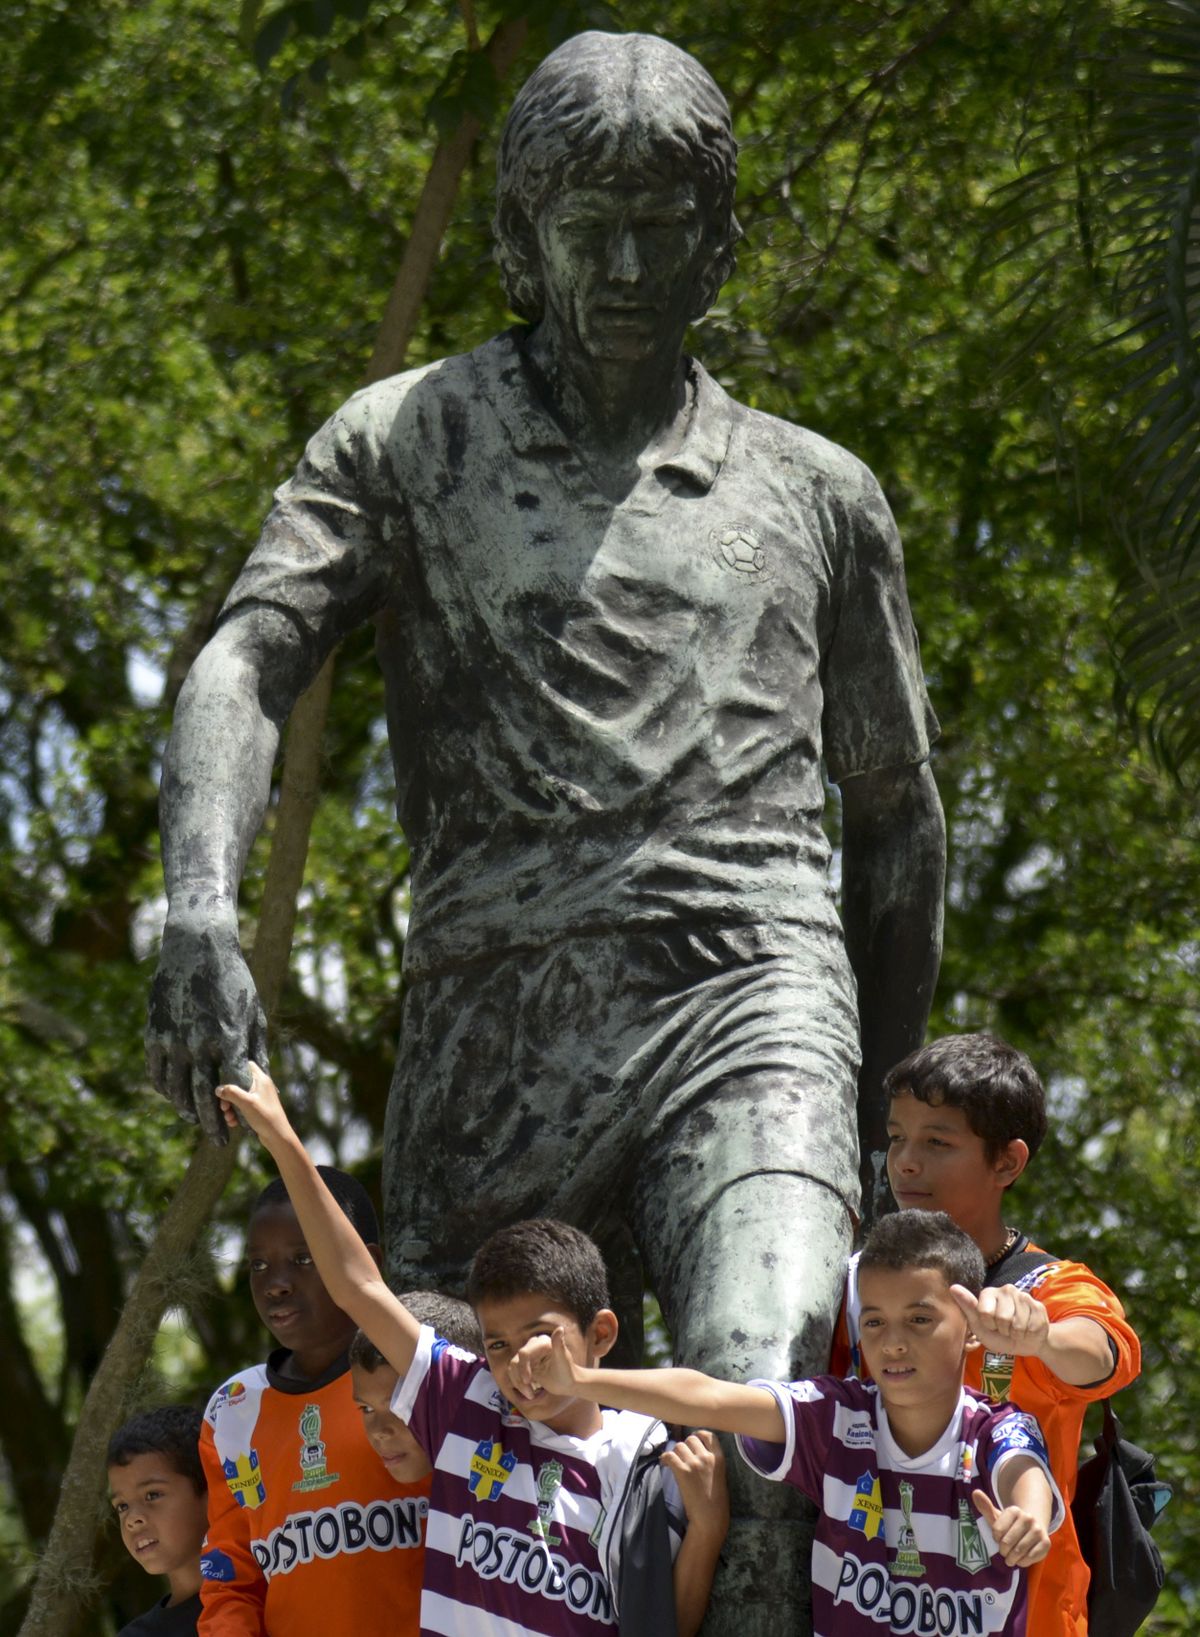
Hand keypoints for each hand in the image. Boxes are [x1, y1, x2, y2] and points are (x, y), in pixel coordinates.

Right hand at [145, 905, 267, 1144]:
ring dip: (187, 1111)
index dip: (239, 1111)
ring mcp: (174, 1039)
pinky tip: (176, 1096)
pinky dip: (166, 1089)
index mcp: (230, 1038)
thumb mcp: (252, 1013)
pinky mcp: (155, 1033)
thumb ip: (254, 1049)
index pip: (235, 1088)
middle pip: (205, 1096)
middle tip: (220, 1143)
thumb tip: (258, 1080)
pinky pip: (158, 1072)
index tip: (243, 1126)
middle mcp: (201, 1043)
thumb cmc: (234, 980)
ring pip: (177, 1090)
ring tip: (196, 1121)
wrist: (198, 948)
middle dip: (213, 1124)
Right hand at [215, 1061, 292, 1149]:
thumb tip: (218, 1089)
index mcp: (261, 1079)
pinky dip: (236, 1114)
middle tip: (224, 1106)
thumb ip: (231, 1093)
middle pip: (239, 1084)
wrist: (277, 1136)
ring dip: (230, 1107)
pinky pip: (242, 1107)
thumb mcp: (246, 1103)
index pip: (247, 1065)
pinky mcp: (257, 1109)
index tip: (224, 1079)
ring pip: (238, 1097)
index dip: (235, 1070)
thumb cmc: (264, 1116)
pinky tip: (233, 1123)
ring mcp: (259, 1098)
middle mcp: (261, 1086)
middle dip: (228, 1096)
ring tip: (228, 1117)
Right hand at [508, 1327, 580, 1402]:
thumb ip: (559, 1344)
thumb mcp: (563, 1360)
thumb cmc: (568, 1372)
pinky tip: (529, 1391)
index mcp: (542, 1342)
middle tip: (530, 1394)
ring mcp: (528, 1354)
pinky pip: (513, 1372)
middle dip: (520, 1379)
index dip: (523, 1368)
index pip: (524, 1353)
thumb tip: (560, 1328)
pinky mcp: (525, 1363)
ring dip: (519, 1384)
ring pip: (512, 1367)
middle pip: (516, 1361)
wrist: (568, 1382)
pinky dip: (518, 1383)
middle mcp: (533, 1345)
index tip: (528, 1382)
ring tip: (530, 1394)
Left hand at [662, 1431, 729, 1543]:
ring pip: (679, 1446)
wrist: (710, 1518)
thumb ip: (711, 1462)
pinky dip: (665, 1458)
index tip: (693, 1442)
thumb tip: (697, 1453)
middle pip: (690, 1439)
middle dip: (685, 1446)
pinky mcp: (682, 1472)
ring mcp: (694, 1463)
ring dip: (675, 1453)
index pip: (708, 1435)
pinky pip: (669, 1456)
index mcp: (719, 1458)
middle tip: (682, 1457)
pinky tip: (664, 1464)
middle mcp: (706, 1457)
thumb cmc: (717, 1501)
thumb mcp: (720, 1475)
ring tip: (674, 1463)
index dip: (698, 1435)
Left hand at [951, 1283, 1049, 1357]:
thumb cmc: (998, 1336)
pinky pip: (1032, 1325)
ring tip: (1016, 1330)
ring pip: (1018, 1322)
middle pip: (1003, 1317)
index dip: (988, 1324)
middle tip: (1005, 1329)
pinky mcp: (1038, 1306)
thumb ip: (968, 1307)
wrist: (1025, 1344)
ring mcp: (1023, 1296)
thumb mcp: (980, 1326)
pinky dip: (1029, 1334)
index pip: (985, 1311)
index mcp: (989, 1293)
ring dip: (1017, 1333)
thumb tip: (953, 1287)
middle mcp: (1006, 1289)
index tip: (990, 1325)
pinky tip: (1028, 1330)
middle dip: (1004, 1330)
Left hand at [971, 1488, 1050, 1566]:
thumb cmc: (1010, 1525)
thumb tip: (975, 1492)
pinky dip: (1023, 1562)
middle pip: (1007, 1543)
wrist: (1033, 1528)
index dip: (996, 1538)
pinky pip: (1030, 1558)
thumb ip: (985, 1507)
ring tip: (1010, 1558)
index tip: (998, 1538)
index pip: (997, 1531)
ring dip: (1012, 1559)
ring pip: (1019, 1552)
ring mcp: (1037, 1530)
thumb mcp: (997, 1517)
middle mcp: (1027, 1518)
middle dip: (1003, 1551)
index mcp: (1014, 1510)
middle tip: (1004, 1551)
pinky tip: (1021, 1558)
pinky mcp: (1046, 1543)